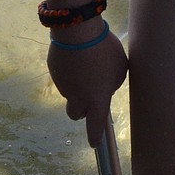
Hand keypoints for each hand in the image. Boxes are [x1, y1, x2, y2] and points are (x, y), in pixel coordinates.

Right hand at [47, 27, 128, 145]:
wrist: (77, 31)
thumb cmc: (105, 51)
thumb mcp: (120, 68)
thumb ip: (113, 82)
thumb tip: (105, 85)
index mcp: (96, 99)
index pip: (95, 126)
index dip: (94, 136)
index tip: (94, 143)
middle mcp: (76, 97)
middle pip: (75, 114)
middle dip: (81, 109)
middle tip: (88, 95)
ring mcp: (62, 84)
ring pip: (69, 90)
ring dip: (76, 83)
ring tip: (87, 62)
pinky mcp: (54, 70)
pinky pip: (63, 73)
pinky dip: (69, 69)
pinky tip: (76, 54)